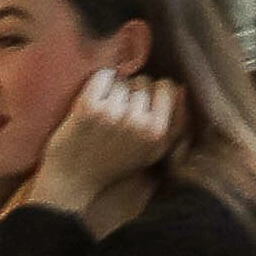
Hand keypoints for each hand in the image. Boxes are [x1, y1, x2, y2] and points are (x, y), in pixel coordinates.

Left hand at [21, 69, 182, 223]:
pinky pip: (103, 75)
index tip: (141, 106)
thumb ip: (174, 123)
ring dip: (114, 91)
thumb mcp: (152, 152)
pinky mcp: (89, 107)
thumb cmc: (114, 162)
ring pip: (123, 80)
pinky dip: (98, 82)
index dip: (154, 94)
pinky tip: (93, 102)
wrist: (73, 179)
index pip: (168, 87)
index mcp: (158, 134)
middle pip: (143, 82)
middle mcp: (139, 123)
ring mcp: (114, 114)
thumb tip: (182, 88)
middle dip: (133, 93)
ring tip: (105, 114)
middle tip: (119, 115)